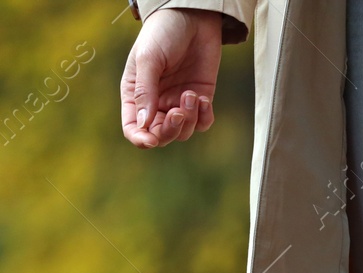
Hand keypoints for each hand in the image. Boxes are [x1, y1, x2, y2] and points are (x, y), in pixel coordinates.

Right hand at [121, 8, 221, 147]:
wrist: (192, 18)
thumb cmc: (163, 34)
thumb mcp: (149, 60)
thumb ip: (145, 92)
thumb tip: (145, 125)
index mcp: (135, 94)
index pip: (134, 128)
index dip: (141, 139)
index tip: (151, 141)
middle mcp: (156, 102)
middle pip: (161, 135)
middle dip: (171, 130)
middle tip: (179, 111)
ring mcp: (178, 102)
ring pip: (184, 132)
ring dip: (189, 119)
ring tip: (191, 94)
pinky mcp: (200, 99)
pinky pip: (202, 123)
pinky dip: (204, 117)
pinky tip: (203, 98)